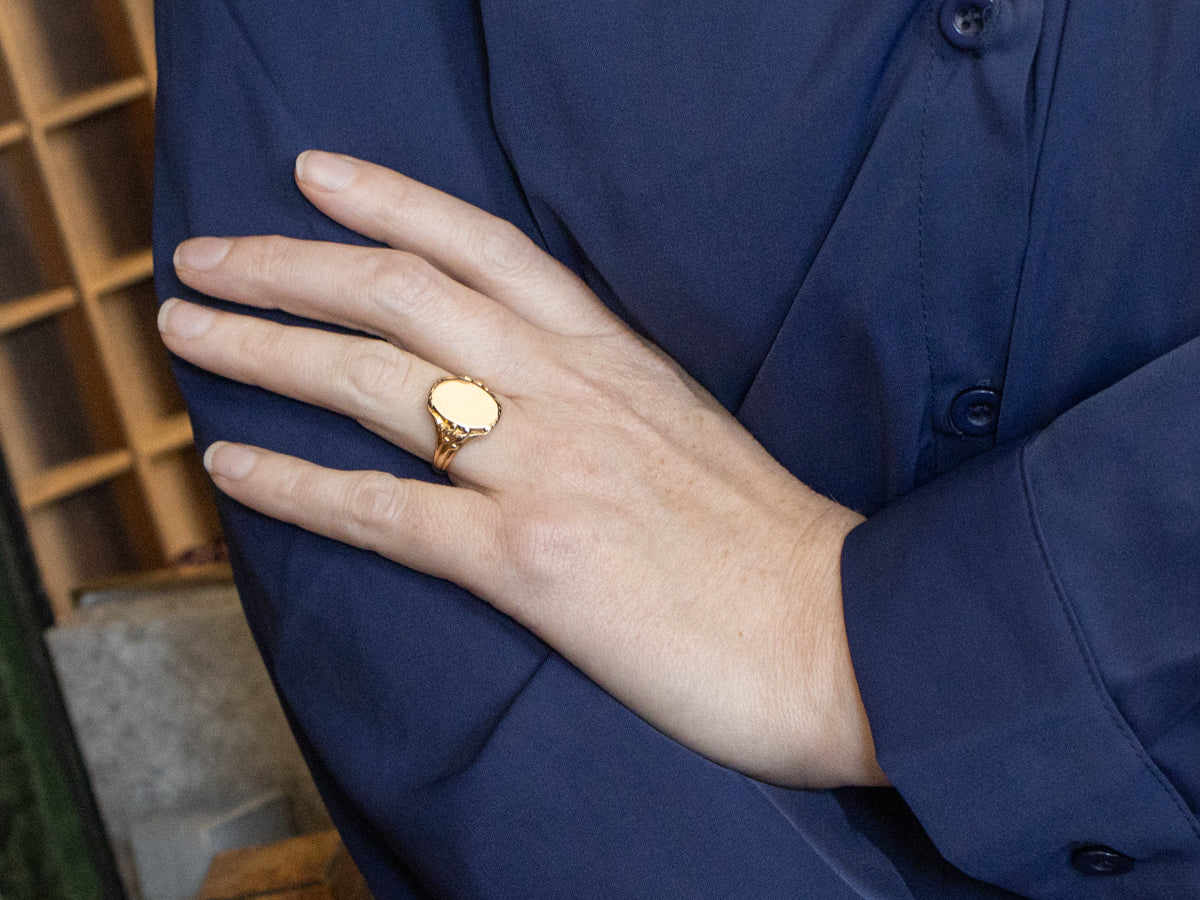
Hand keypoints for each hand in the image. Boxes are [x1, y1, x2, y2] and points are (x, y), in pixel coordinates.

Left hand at [159, 151, 884, 787]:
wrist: (839, 633)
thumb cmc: (770, 543)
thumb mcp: (686, 428)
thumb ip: (604, 394)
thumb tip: (523, 390)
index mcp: (612, 357)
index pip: (483, 246)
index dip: (389, 200)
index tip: (314, 175)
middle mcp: (570, 392)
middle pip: (402, 297)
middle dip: (288, 266)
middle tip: (204, 258)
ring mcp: (547, 472)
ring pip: (376, 384)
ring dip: (265, 351)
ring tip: (188, 332)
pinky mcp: (531, 563)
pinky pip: (386, 513)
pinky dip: (296, 487)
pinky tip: (231, 468)